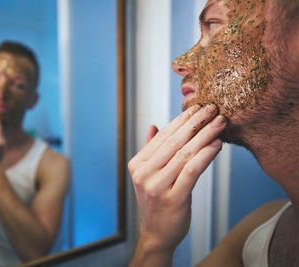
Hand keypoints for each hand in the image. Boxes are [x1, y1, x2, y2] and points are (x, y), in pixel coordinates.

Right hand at [128, 104, 225, 251]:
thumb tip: (153, 126)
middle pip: (174, 142)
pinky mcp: (173, 198)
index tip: (197, 108)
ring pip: (185, 154)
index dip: (181, 121)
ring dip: (205, 136)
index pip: (162, 137)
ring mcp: (157, 186)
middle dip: (196, 123)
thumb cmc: (156, 202)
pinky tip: (217, 145)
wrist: (156, 233)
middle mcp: (144, 174)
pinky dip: (206, 155)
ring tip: (220, 123)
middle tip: (212, 109)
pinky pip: (192, 171)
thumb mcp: (148, 175)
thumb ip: (150, 150)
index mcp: (137, 164)